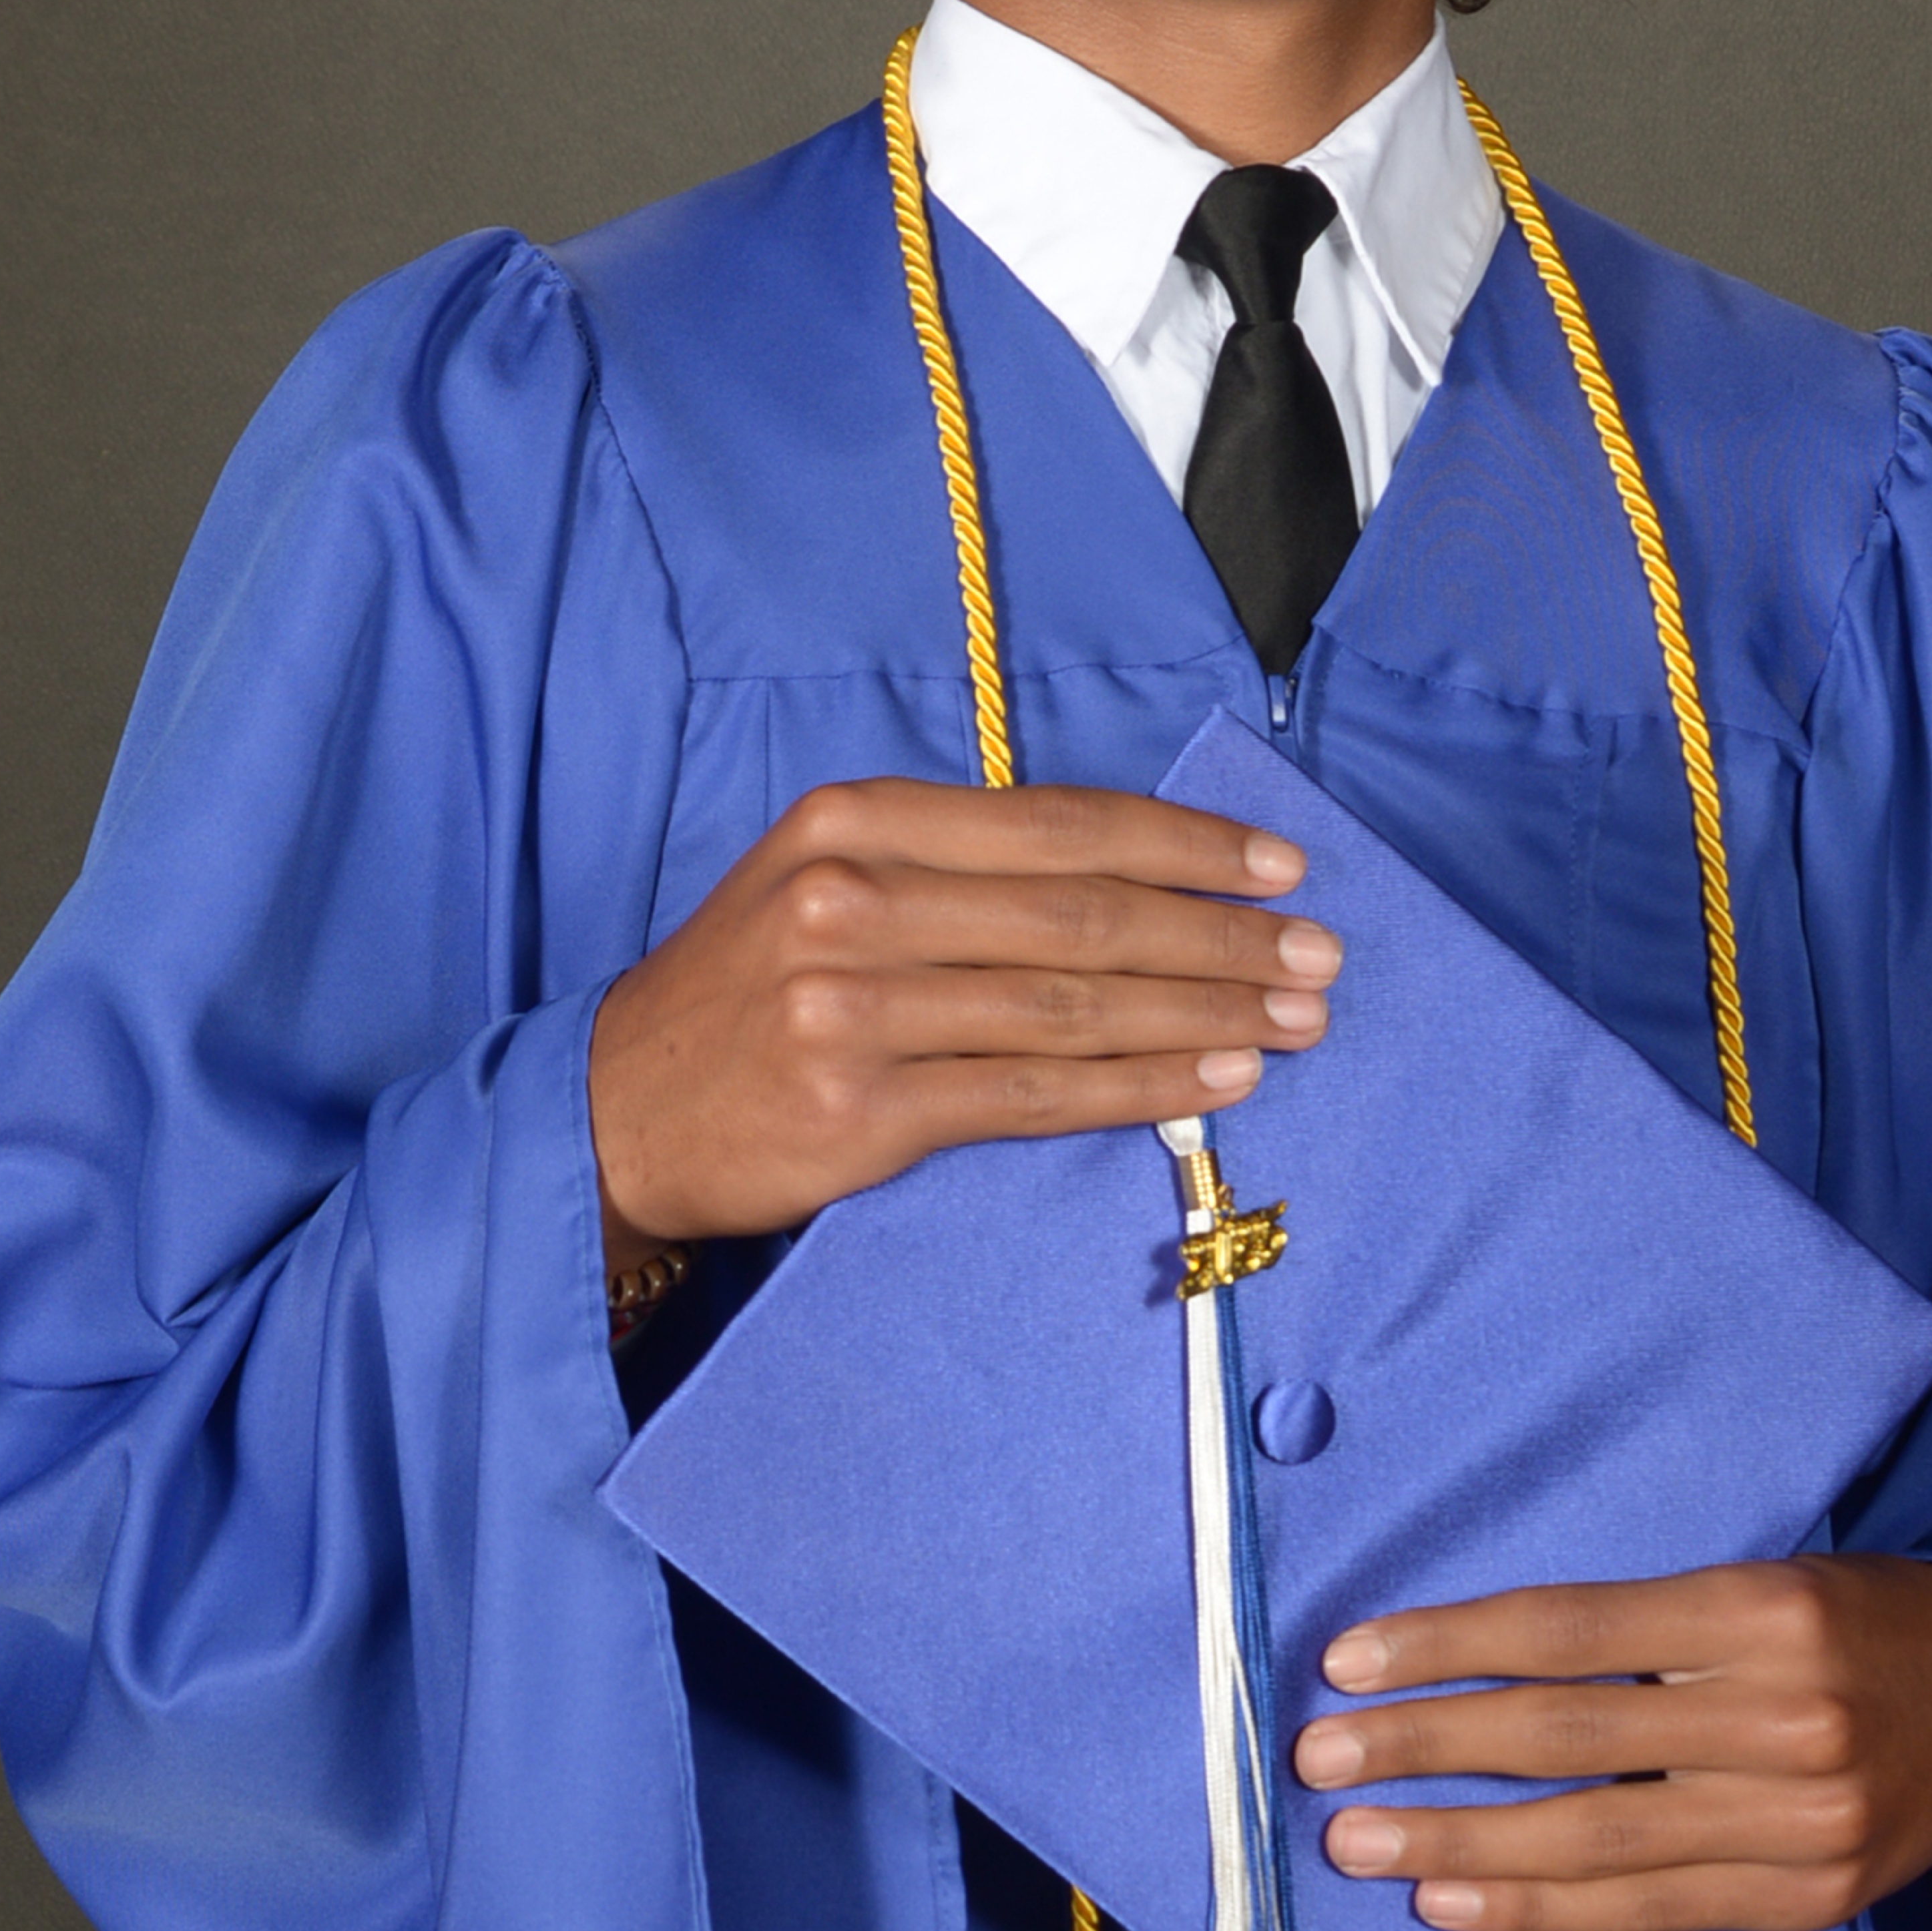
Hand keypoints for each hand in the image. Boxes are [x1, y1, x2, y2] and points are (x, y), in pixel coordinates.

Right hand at [588, 779, 1334, 1265]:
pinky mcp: (860, 1111)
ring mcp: (853, 1008)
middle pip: (1081, 913)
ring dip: (1202, 1013)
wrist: (615, 1108)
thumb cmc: (750, 985)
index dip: (1184, 844)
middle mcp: (853, 900)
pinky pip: (1033, 1094)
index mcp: (857, 820)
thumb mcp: (830, 878)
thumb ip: (960, 866)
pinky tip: (1216, 1081)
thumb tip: (1134, 877)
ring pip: (1071, 1005)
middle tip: (1316, 954)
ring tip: (1294, 1020)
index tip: (1279, 865)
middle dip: (1218, 934)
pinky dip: (1139, 1086)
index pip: (1060, 824)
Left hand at [1292, 1555, 1931, 1930]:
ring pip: (1593, 1838)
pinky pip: (1647, 1908)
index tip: (1349, 1659)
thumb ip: (1636, 1623)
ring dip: (1459, 1846)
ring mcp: (1796, 1822)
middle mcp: (1778, 1717)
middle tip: (1320, 1759)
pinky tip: (1456, 1901)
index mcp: (1756, 1612)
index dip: (1450, 1646)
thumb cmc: (1851, 1618)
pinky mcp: (1804, 1898)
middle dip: (1427, 1749)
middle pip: (1566, 1736)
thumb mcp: (1755, 1578)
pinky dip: (1541, 1907)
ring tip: (1359, 1842)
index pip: (1568, 1630)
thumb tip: (1474, 1661)